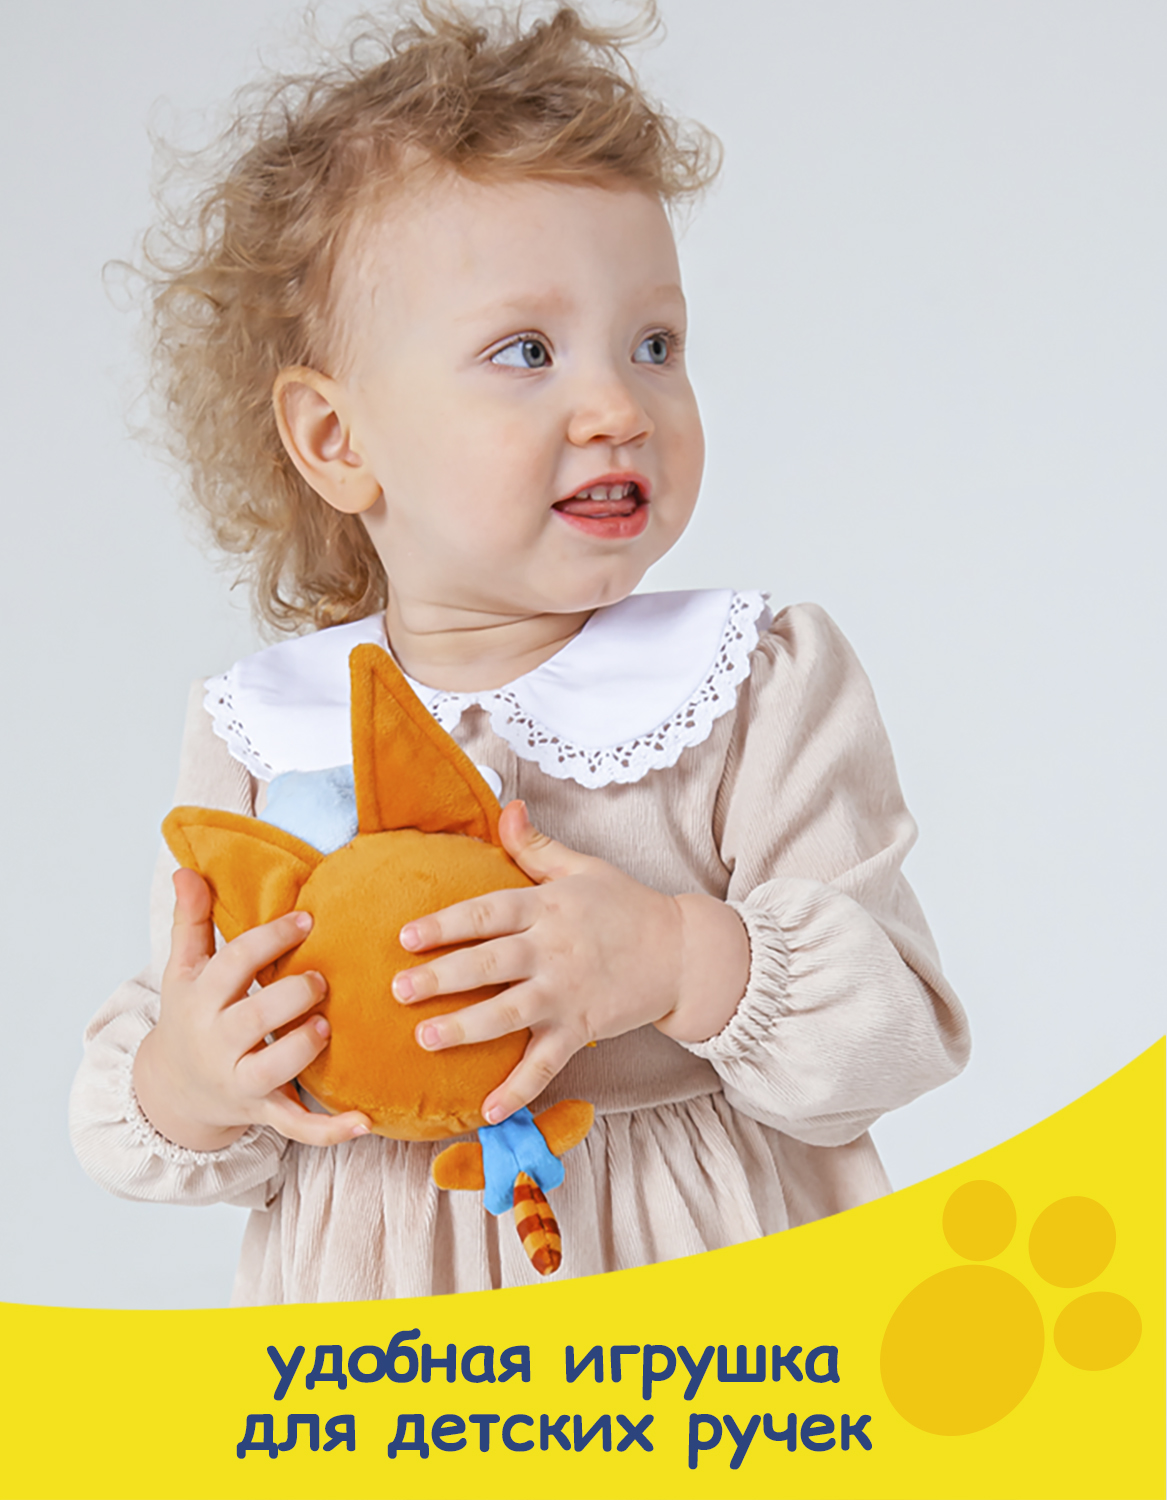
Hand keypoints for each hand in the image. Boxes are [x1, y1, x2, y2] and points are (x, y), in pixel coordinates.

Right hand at [133, 869, 371, 1151]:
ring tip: (327, 1027)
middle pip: (253, 1018)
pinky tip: (365, 1121)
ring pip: (273, 1070)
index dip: (270, 939)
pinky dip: (330, 1129)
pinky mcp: (263, 1112)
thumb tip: (188, 869)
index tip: (306, 919)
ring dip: (303, 1049)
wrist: (174, 1090)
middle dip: (290, 996)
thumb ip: (192, 919)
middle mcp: (217, 1042)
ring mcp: (240, 1081)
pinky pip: (297, 1126)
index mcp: (200, 1000)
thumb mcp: (184, 970)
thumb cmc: (192, 1017)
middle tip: (321, 979)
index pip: (232, 964)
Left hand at [392, 801, 749, 1121]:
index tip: (406, 937)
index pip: (487, 913)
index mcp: (547, 907)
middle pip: (489, 964)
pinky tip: (487, 1111)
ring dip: (466, 1029)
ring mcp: (567, 992)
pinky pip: (546, 1063)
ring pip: (509, 1013)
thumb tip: (505, 807)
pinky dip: (519, 1088)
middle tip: (398, 990)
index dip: (445, 924)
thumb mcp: (582, 868)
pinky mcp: (582, 1027)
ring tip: (425, 1039)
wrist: (683, 951)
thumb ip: (535, 845)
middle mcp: (553, 950)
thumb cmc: (627, 906)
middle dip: (442, 978)